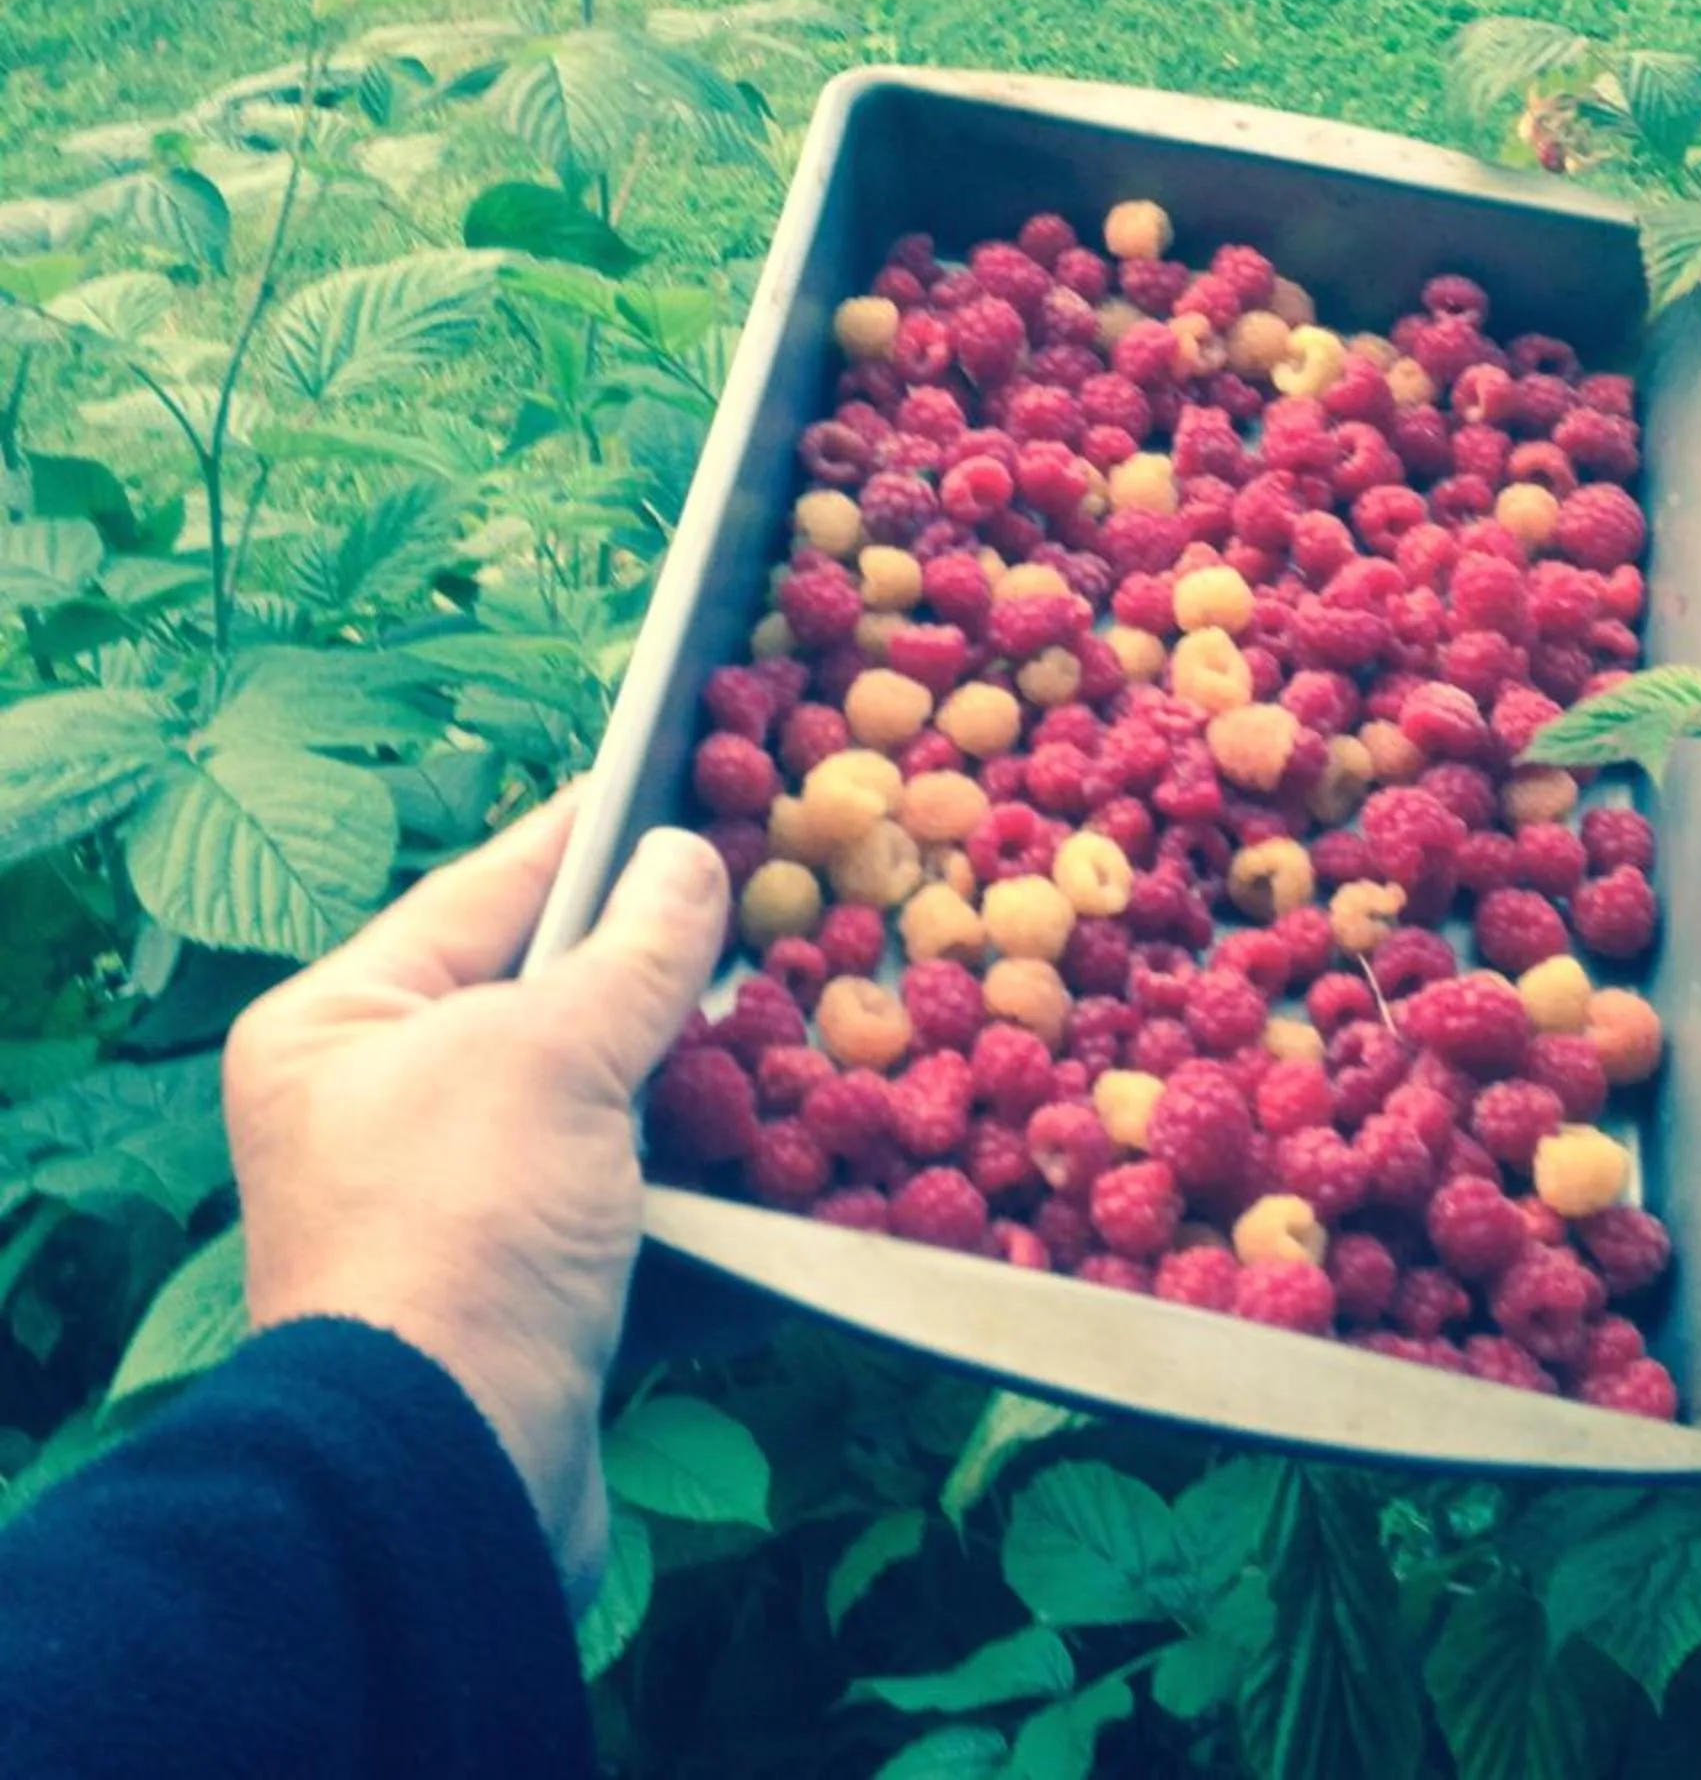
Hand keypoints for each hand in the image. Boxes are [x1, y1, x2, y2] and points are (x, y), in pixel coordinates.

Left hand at [224, 795, 729, 1604]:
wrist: (443, 1481)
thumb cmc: (462, 1231)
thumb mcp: (552, 1056)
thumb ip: (634, 950)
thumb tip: (685, 860)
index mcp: (343, 1024)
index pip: (489, 886)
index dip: (595, 829)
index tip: (680, 768)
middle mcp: (382, 1109)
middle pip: (553, 1000)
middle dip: (670, 967)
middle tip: (775, 894)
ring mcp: (457, 1208)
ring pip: (607, 1108)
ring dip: (707, 1082)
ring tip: (808, 1016)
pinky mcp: (526, 1296)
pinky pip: (636, 1210)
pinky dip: (711, 1188)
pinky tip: (796, 1152)